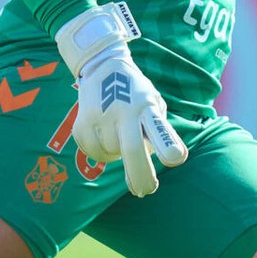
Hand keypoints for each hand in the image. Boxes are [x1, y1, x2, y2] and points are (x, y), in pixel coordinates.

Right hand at [55, 3, 187, 197]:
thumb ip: (155, 130)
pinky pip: (93, 152)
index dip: (167, 145)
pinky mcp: (81, 121)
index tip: (175, 159)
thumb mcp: (152, 103)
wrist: (102, 66)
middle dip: (140, 176)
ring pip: (111, 154)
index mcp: (146, 106)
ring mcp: (100, 115)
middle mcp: (123, 109)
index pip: (158, 127)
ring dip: (117, 154)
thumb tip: (146, 165)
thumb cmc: (135, 93)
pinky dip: (100, 152)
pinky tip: (104, 135)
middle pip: (132, 150)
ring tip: (119, 133)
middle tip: (146, 191)